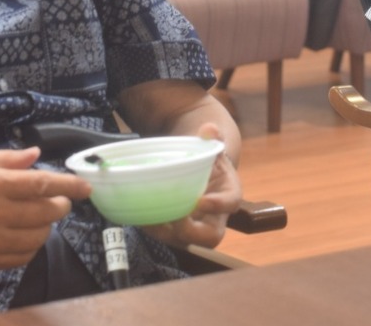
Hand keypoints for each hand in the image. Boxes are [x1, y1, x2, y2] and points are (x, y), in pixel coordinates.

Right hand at [0, 147, 89, 270]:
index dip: (69, 186)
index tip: (85, 188)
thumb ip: (7, 159)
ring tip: (38, 218)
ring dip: (46, 228)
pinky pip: (20, 258)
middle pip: (46, 213)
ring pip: (37, 239)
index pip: (43, 184)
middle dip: (60, 206)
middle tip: (58, 201)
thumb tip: (35, 154)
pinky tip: (23, 236)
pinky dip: (29, 248)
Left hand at [143, 123, 241, 248]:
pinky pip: (168, 237)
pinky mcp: (178, 231)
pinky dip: (153, 228)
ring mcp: (196, 228)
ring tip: (150, 218)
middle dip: (191, 231)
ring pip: (185, 241)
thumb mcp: (212, 146)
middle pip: (210, 237)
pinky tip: (140, 216)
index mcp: (229, 193)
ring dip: (167, 233)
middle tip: (175, 217)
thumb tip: (209, 129)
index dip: (218, 205)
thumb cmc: (207, 158)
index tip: (200, 201)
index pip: (231, 203)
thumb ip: (212, 136)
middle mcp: (215, 217)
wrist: (200, 170)